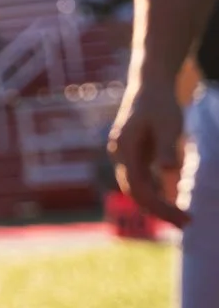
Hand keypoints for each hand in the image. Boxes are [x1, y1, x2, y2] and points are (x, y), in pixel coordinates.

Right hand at [108, 75, 187, 227]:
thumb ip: (166, 147)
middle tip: (187, 222)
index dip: (159, 206)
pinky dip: (157, 194)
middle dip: (159, 211)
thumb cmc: (160, 103)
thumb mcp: (168, 124)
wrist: (150, 85)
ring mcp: (124, 156)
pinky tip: (173, 201)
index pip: (138, 188)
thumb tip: (170, 171)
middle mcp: (119, 155)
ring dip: (158, 205)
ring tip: (183, 217)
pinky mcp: (134, 155)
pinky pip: (142, 181)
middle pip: (135, 193)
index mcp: (124, 149)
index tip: (183, 216)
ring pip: (137, 189)